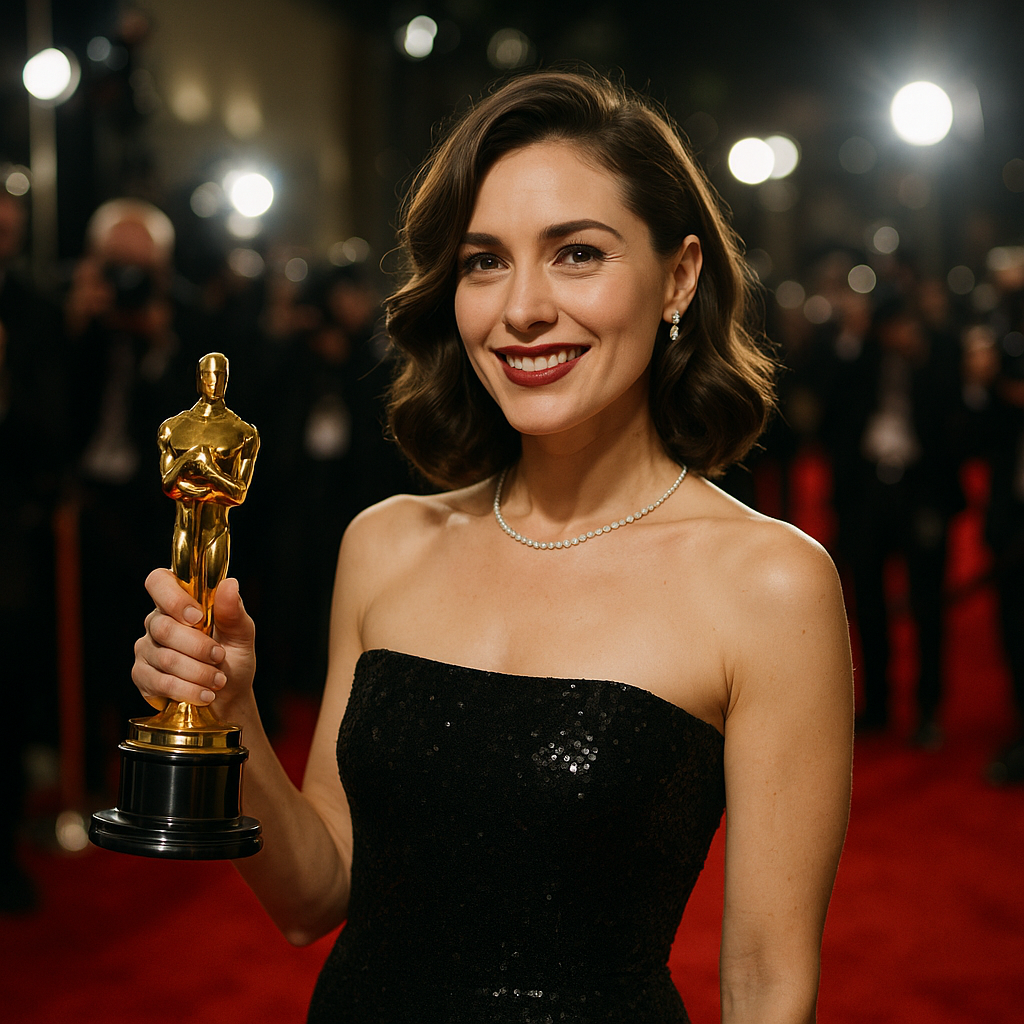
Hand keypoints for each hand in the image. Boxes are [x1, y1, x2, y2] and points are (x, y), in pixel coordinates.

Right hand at [133, 569, 256, 713]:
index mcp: (180, 602)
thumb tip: (230, 583)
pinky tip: (206, 694)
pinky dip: (188, 690)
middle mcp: (157, 622)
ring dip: (198, 672)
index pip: (159, 582)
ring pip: (164, 658)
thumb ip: (233, 611)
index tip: (197, 616)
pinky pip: (159, 682)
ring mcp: (146, 649)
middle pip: (163, 627)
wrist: (229, 696)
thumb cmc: (233, 658)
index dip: (173, 597)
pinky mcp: (142, 676)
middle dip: (198, 646)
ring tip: (219, 680)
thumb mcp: (241, 634)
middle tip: (220, 656)